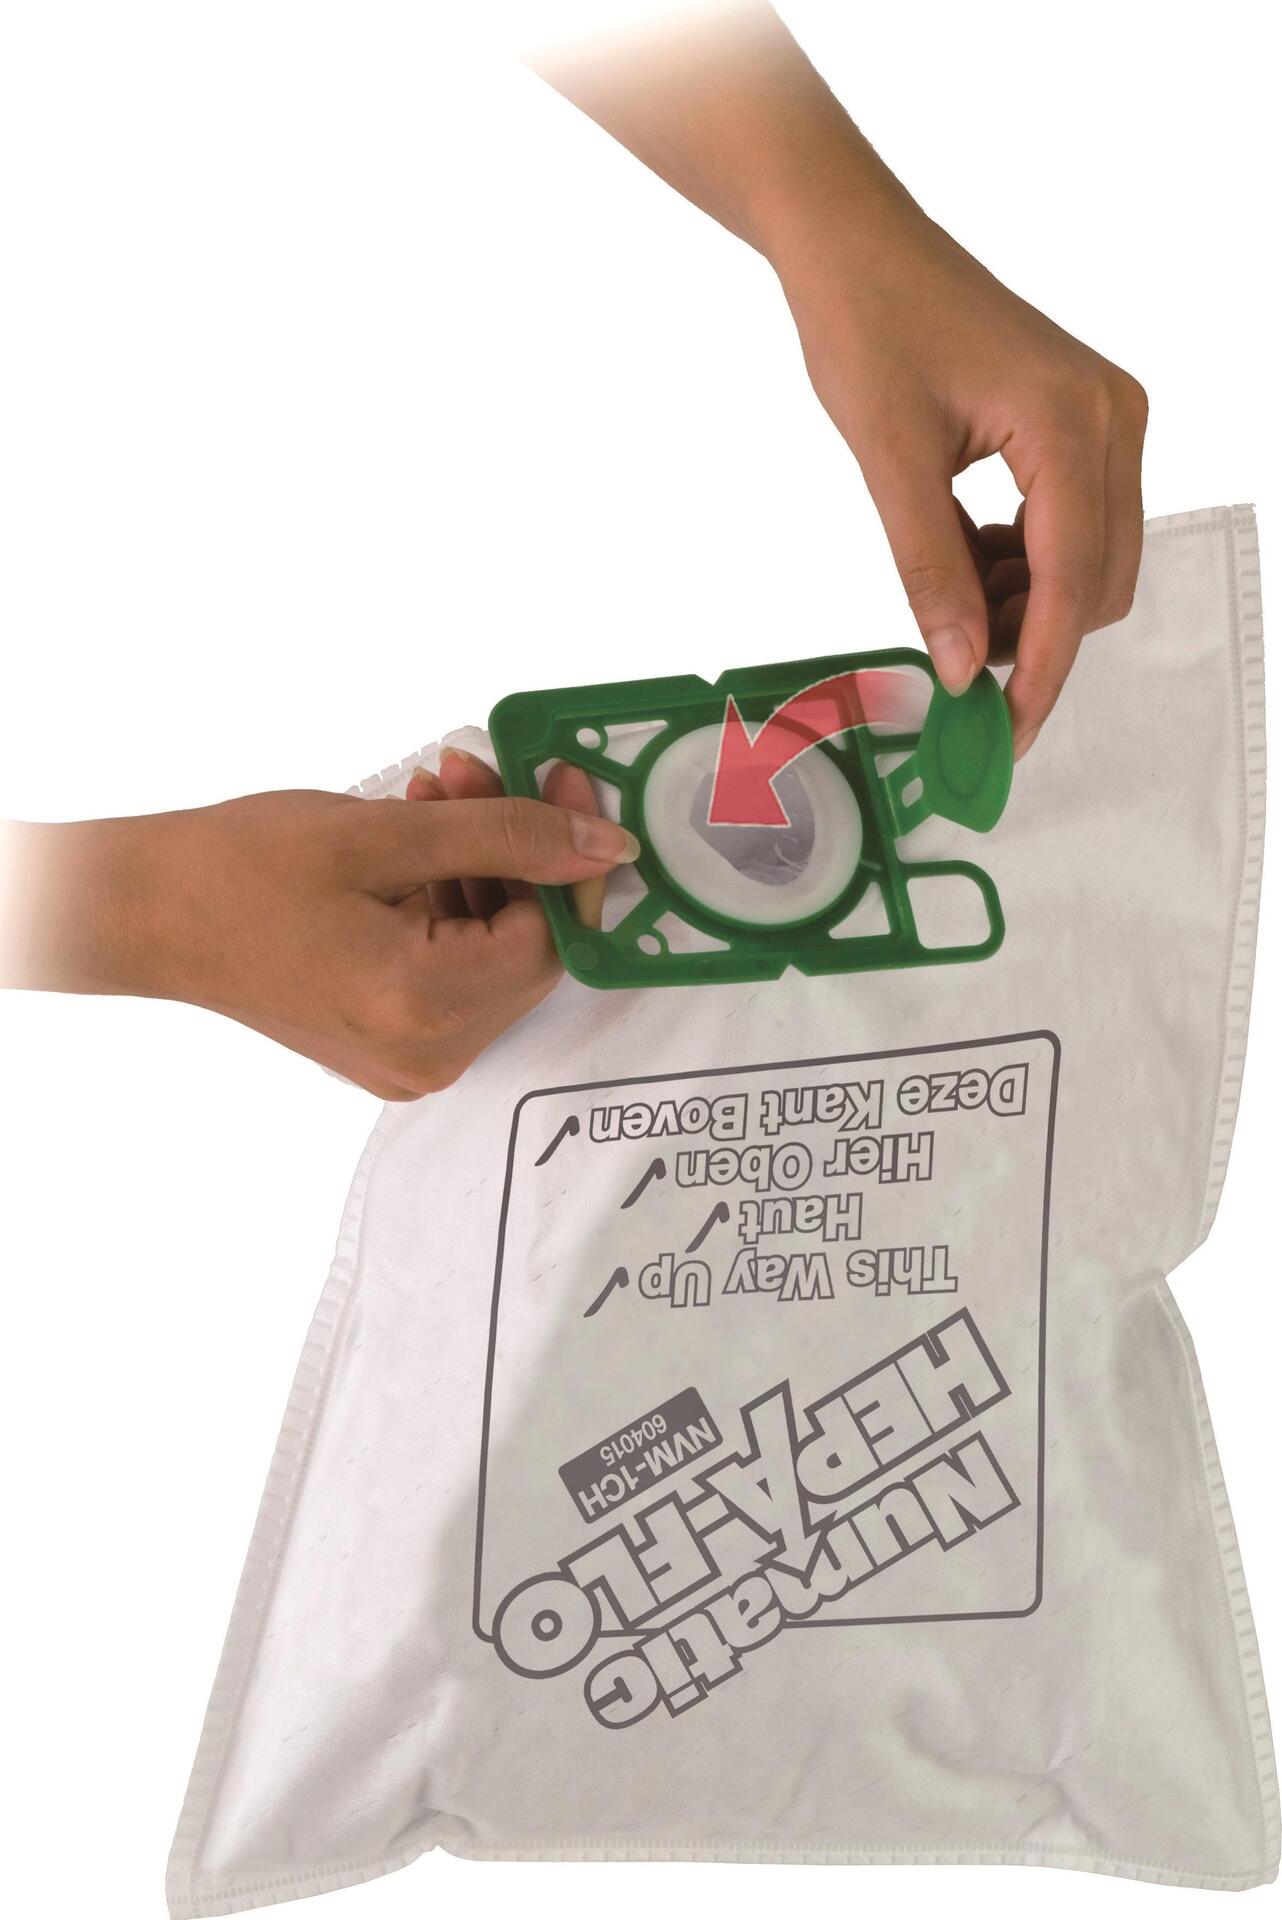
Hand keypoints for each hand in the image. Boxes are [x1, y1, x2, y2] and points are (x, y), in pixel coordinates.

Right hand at [1, 759, 634, 1097]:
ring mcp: (408, 1058)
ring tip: (435, 795)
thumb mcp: (387, 835)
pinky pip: (453, 970)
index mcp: (426, 1006)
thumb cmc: (239, 870)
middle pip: (525, 948)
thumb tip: (603, 843)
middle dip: (516, 854)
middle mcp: (427, 1053)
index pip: (551, 936)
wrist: (146, 912)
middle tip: (482, 774)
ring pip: (491, 954)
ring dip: (481, 869)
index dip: (565, 855)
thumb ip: (507, 836)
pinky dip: (450, 905)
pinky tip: (420, 844)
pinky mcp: (389, 1043)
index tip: (563, 782)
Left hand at [769, 190, 1147, 756]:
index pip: (1074, 581)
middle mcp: (1111, 416)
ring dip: (1028, 603)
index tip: (1008, 734)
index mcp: (1072, 421)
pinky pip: (1076, 524)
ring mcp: (1106, 415)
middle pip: (1100, 580)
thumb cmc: (868, 325)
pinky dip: (1025, 564)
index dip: (1043, 668)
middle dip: (1035, 638)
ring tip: (950, 596)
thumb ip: (930, 570)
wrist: (858, 244)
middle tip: (956, 665)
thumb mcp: (890, 462)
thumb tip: (961, 667)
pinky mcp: (1085, 420)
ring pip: (1092, 560)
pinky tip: (966, 557)